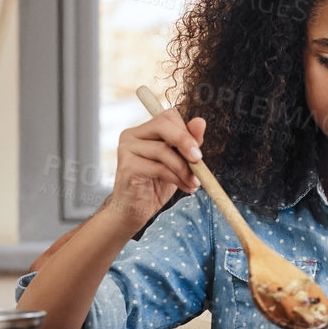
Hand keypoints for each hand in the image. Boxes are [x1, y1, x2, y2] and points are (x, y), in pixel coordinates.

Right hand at [112, 108, 205, 228]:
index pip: (168, 117)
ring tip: (195, 183)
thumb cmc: (156, 185)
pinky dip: (177, 179)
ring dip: (184, 168)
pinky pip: (158, 168)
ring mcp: (126, 149)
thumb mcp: (178, 161)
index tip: (199, 152)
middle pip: (162, 125)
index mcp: (144, 130)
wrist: (135, 211)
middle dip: (185, 141)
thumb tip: (200, 121)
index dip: (186, 131)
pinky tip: (186, 188)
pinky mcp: (127, 166)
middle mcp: (131, 135)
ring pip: (163, 150)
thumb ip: (188, 142)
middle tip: (199, 159)